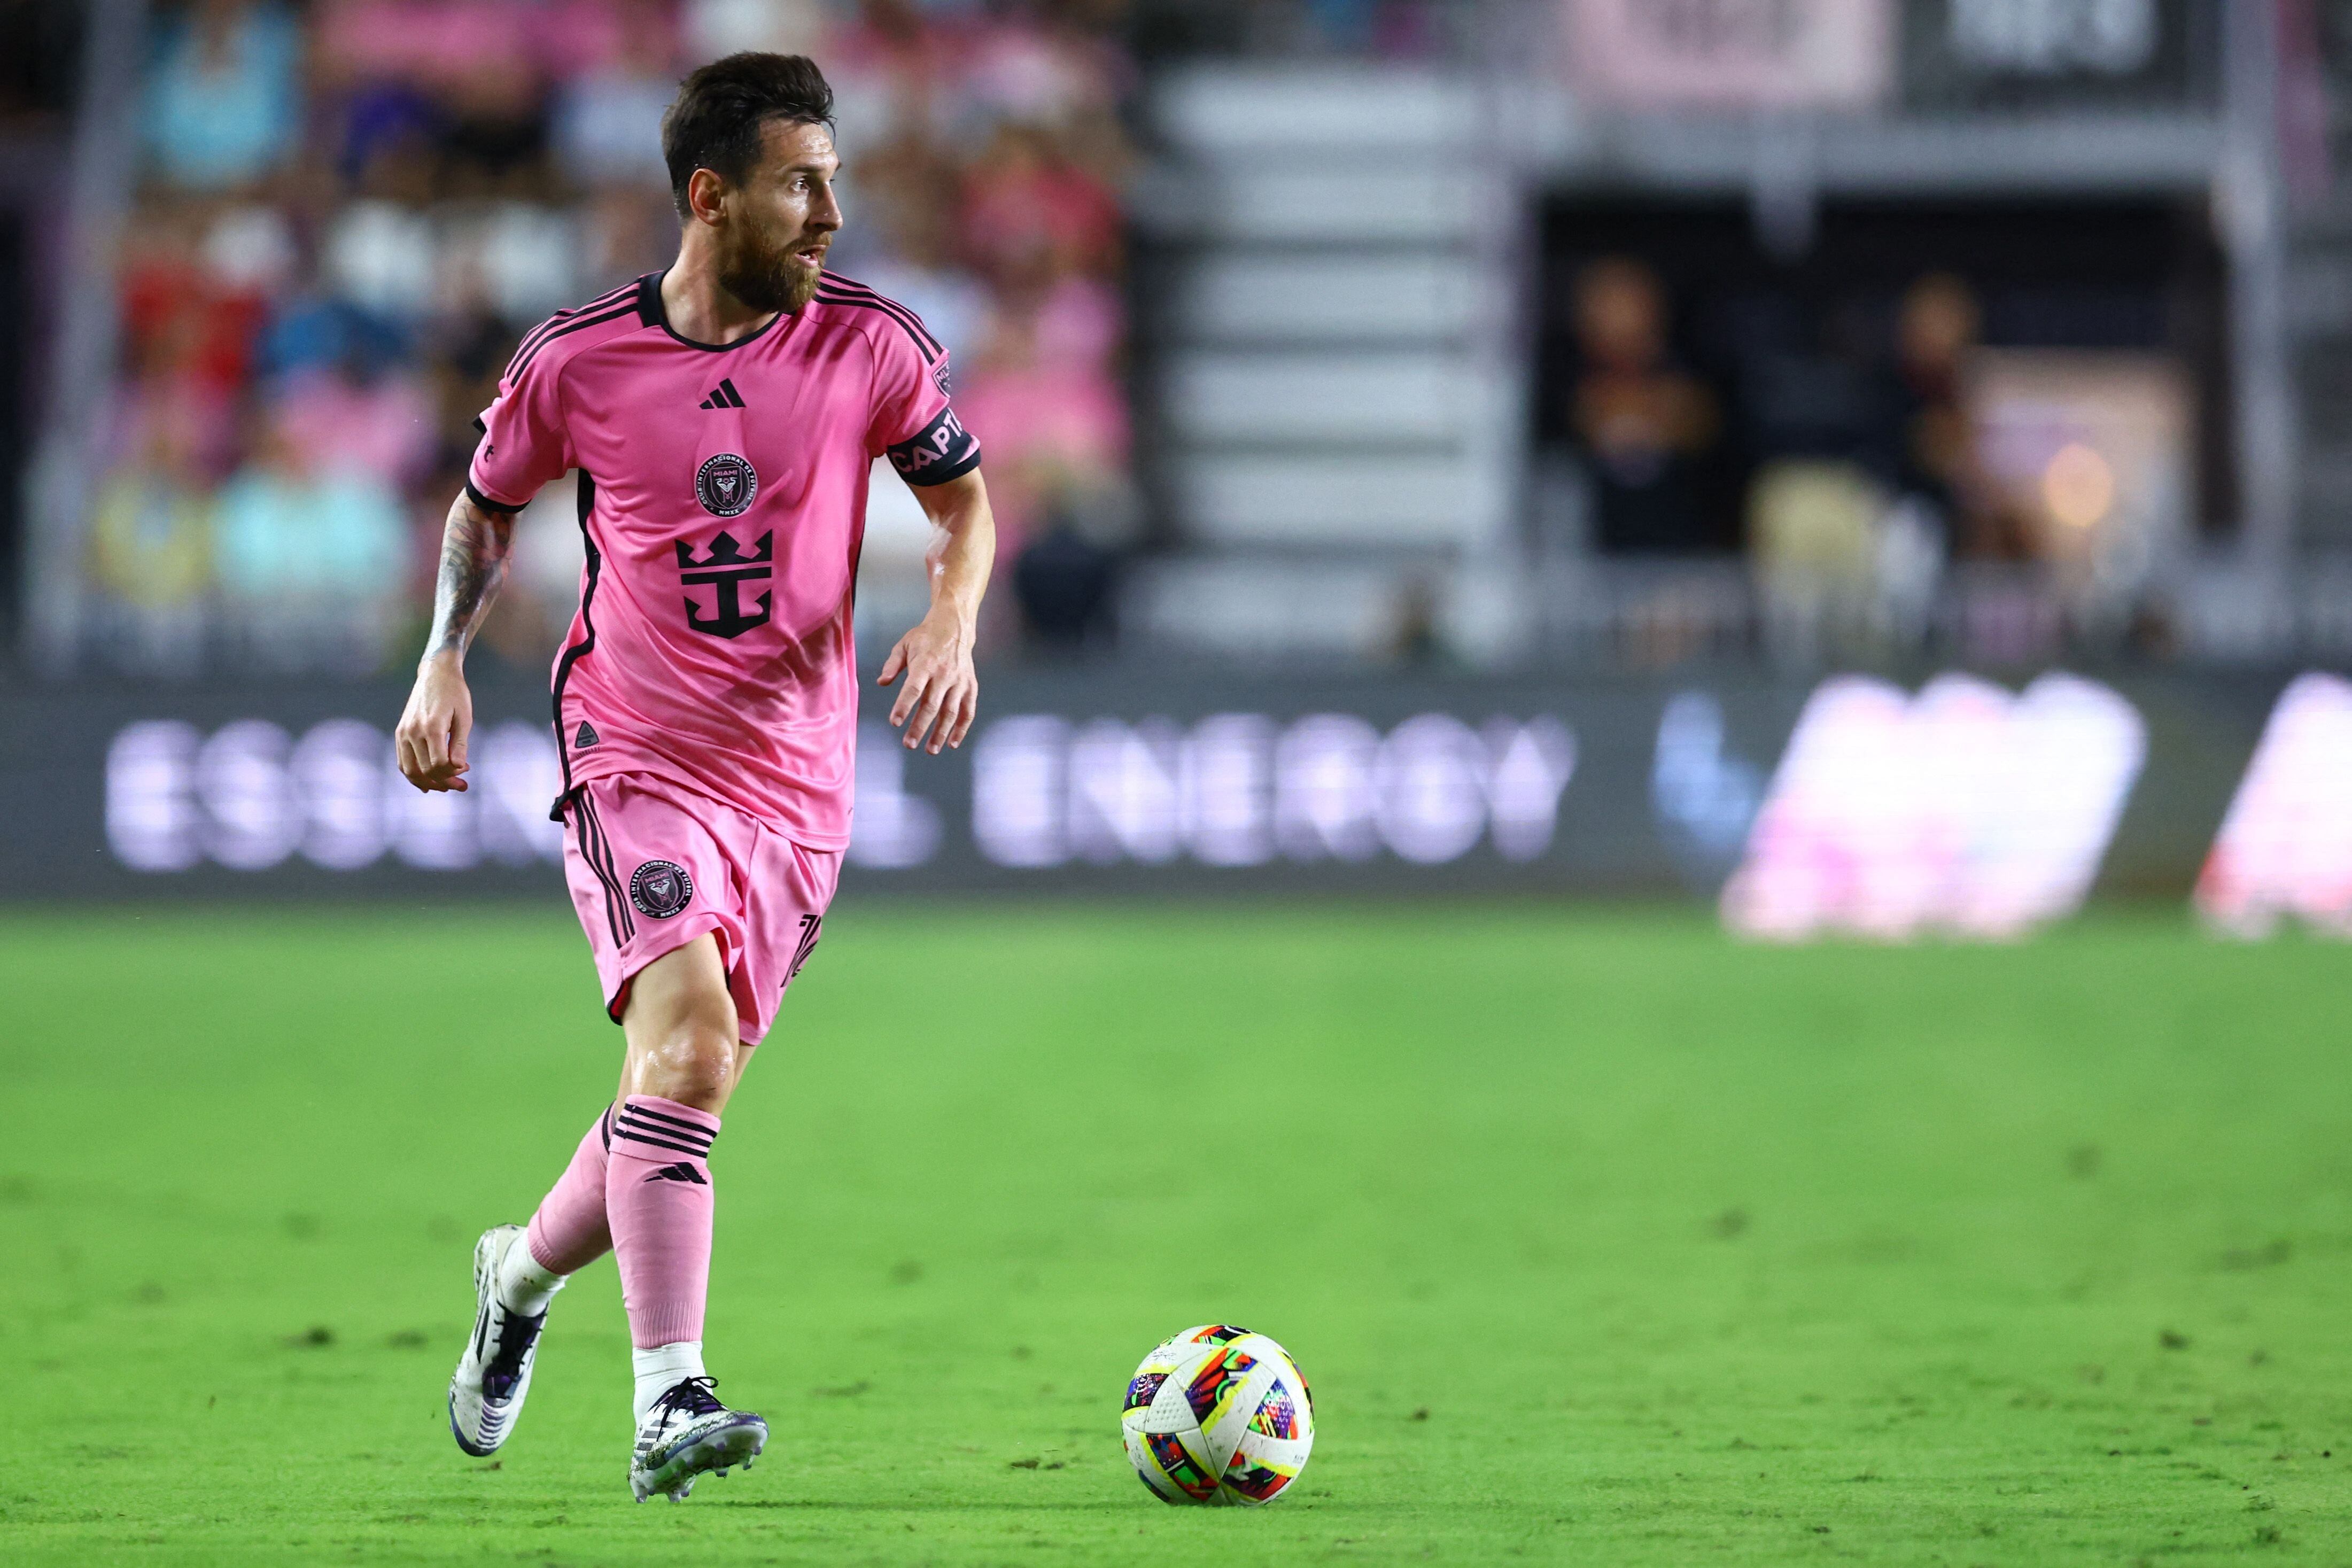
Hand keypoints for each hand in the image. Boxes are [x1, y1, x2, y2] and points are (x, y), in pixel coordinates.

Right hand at [396, 652, 474, 791]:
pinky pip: (402, 762)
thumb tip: (458, 768)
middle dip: (445, 782)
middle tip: (462, 785)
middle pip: (425, 770)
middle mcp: (413, 731)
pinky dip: (413, 775)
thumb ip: (460, 744)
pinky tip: (428, 783)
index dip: (453, 773)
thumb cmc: (455, 694)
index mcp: (432, 727)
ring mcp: (403, 733)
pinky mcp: (399, 733)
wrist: (436, 674)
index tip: (466, 768)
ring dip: (428, 783)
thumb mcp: (464, 718)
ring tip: (446, 786)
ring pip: (410, 770)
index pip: (439, 763)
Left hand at [877, 607, 976, 753]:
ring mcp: (959, 682)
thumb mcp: (905, 645)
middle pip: (931, 705)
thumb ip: (892, 665)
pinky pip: (968, 711)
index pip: (914, 688)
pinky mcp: (970, 687)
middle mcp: (944, 674)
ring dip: (940, 733)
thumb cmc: (926, 638)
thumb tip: (882, 682)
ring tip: (930, 750)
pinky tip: (952, 743)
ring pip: (950, 712)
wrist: (955, 627)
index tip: (894, 722)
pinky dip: (961, 728)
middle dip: (920, 727)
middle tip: (909, 744)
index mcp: (925, 663)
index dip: (904, 706)